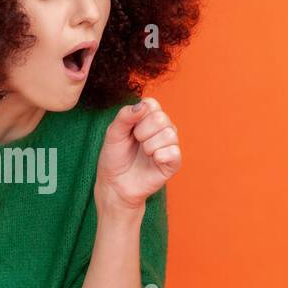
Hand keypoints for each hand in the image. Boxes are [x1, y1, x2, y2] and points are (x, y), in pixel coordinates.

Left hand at [94, 97, 180, 214]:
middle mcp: (162, 128)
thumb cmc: (114, 157)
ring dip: (149, 146)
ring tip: (144, 153)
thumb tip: (142, 105)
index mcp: (148, 117)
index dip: (138, 116)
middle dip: (142, 132)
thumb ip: (125, 116)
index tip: (129, 130)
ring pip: (169, 134)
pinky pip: (174, 151)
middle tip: (136, 143)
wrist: (115, 184)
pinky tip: (153, 161)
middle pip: (161, 118)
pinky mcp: (174, 161)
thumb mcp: (113, 133)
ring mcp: (170, 144)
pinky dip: (159, 156)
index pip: (152, 104)